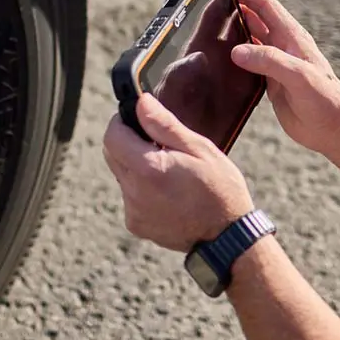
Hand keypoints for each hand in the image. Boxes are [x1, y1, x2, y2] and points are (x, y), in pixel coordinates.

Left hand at [102, 93, 254, 250]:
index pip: (112, 136)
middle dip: (129, 141)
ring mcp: (133, 211)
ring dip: (137, 165)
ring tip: (170, 170)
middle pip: (112, 154)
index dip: (122, 121)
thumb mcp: (199, 149)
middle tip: (160, 142)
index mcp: (149, 169)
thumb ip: (164, 124)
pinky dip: (142, 187)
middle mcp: (134, 192)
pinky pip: (130, 195)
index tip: (140, 118)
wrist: (227, 238)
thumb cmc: (220, 189)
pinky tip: (169, 191)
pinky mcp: (136, 225)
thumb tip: (141, 102)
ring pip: (121, 174)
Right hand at [229, 0, 339, 154]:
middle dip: (237, 7)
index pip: (266, 6)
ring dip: (236, 31)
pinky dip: (237, 58)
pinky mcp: (273, 83)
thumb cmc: (326, 100)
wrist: (334, 128)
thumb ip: (270, 61)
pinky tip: (225, 59)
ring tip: (214, 26)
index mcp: (292, 38)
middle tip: (214, 2)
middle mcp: (284, 48)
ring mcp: (277, 65)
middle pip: (257, 19)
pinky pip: (251, 64)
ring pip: (252, 40)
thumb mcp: (299, 76)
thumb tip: (239, 51)